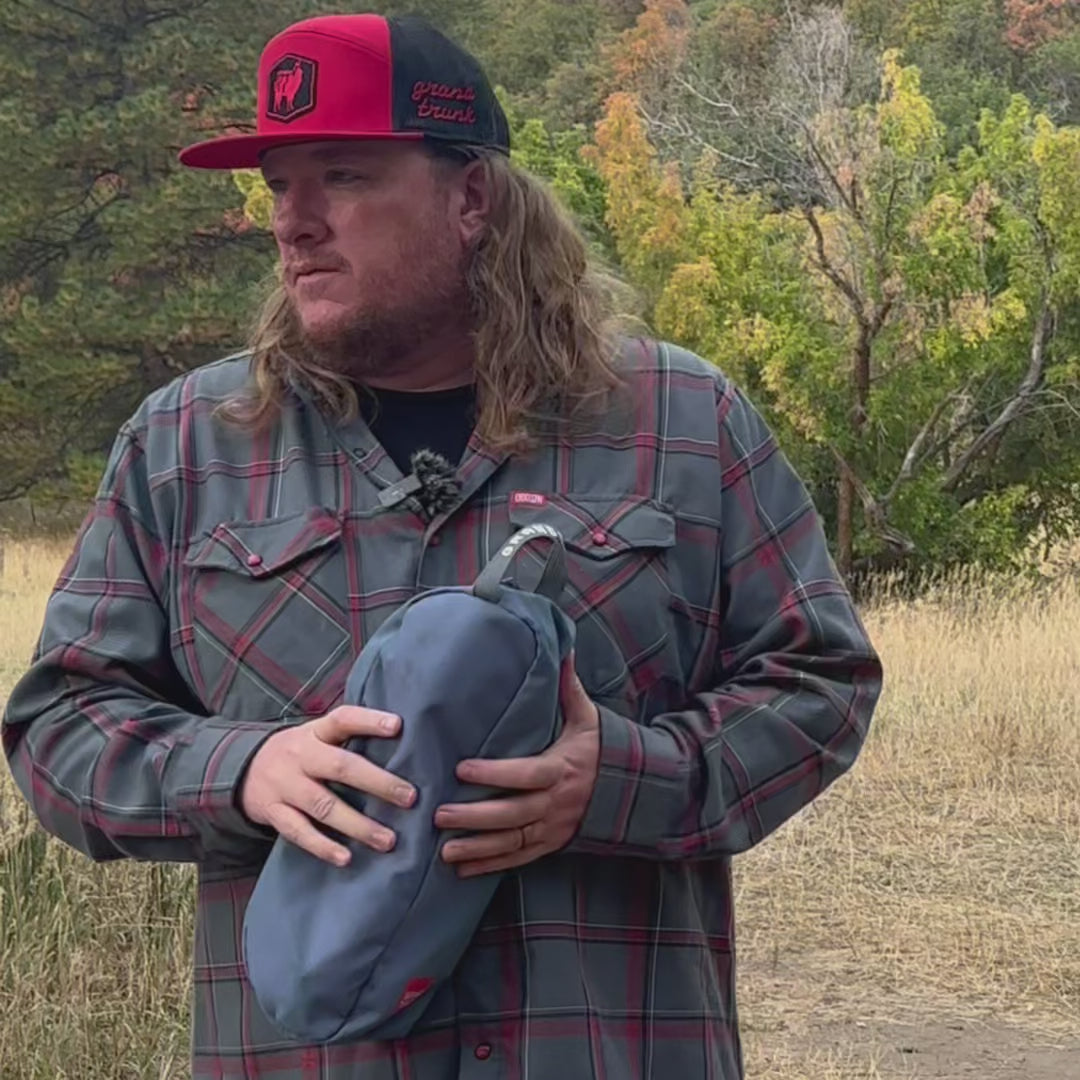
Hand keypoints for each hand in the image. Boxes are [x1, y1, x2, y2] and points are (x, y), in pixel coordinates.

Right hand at [239, 706, 415, 866]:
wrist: (243, 769)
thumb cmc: (300, 753)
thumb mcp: (317, 735)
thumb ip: (349, 737)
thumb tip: (400, 736)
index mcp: (315, 732)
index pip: (342, 720)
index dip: (369, 720)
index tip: (398, 725)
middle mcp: (300, 756)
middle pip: (340, 767)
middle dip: (377, 783)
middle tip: (410, 797)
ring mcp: (285, 785)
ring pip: (323, 805)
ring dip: (358, 825)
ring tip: (388, 839)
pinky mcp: (274, 812)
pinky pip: (299, 832)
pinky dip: (323, 846)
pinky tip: (347, 857)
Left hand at [435, 653, 600, 877]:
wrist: (634, 792)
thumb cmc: (601, 750)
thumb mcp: (588, 718)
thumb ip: (569, 689)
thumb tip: (564, 650)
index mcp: (562, 768)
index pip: (525, 773)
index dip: (494, 773)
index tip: (462, 769)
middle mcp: (556, 802)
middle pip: (513, 813)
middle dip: (476, 817)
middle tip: (440, 815)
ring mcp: (553, 828)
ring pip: (513, 841)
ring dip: (478, 848)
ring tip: (444, 851)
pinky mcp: (551, 844)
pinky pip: (519, 858)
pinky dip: (490, 866)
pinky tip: (461, 869)